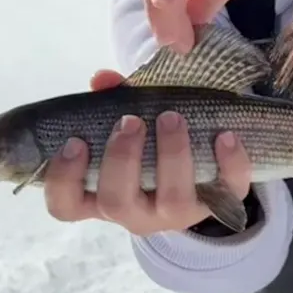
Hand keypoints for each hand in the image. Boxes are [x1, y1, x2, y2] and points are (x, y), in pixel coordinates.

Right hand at [43, 71, 252, 232]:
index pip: (65, 205)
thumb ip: (110, 102)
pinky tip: (225, 135)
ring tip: (173, 117)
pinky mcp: (215, 205)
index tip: (75, 141)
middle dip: (122, 159)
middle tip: (130, 122)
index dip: (63, 180)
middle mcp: (134, 213)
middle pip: (117, 203)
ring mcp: (174, 214)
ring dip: (172, 155)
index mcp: (99, 196)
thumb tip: (103, 78)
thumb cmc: (144, 147)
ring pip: (171, 202)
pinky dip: (228, 164)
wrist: (195, 174)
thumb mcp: (123, 126)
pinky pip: (226, 194)